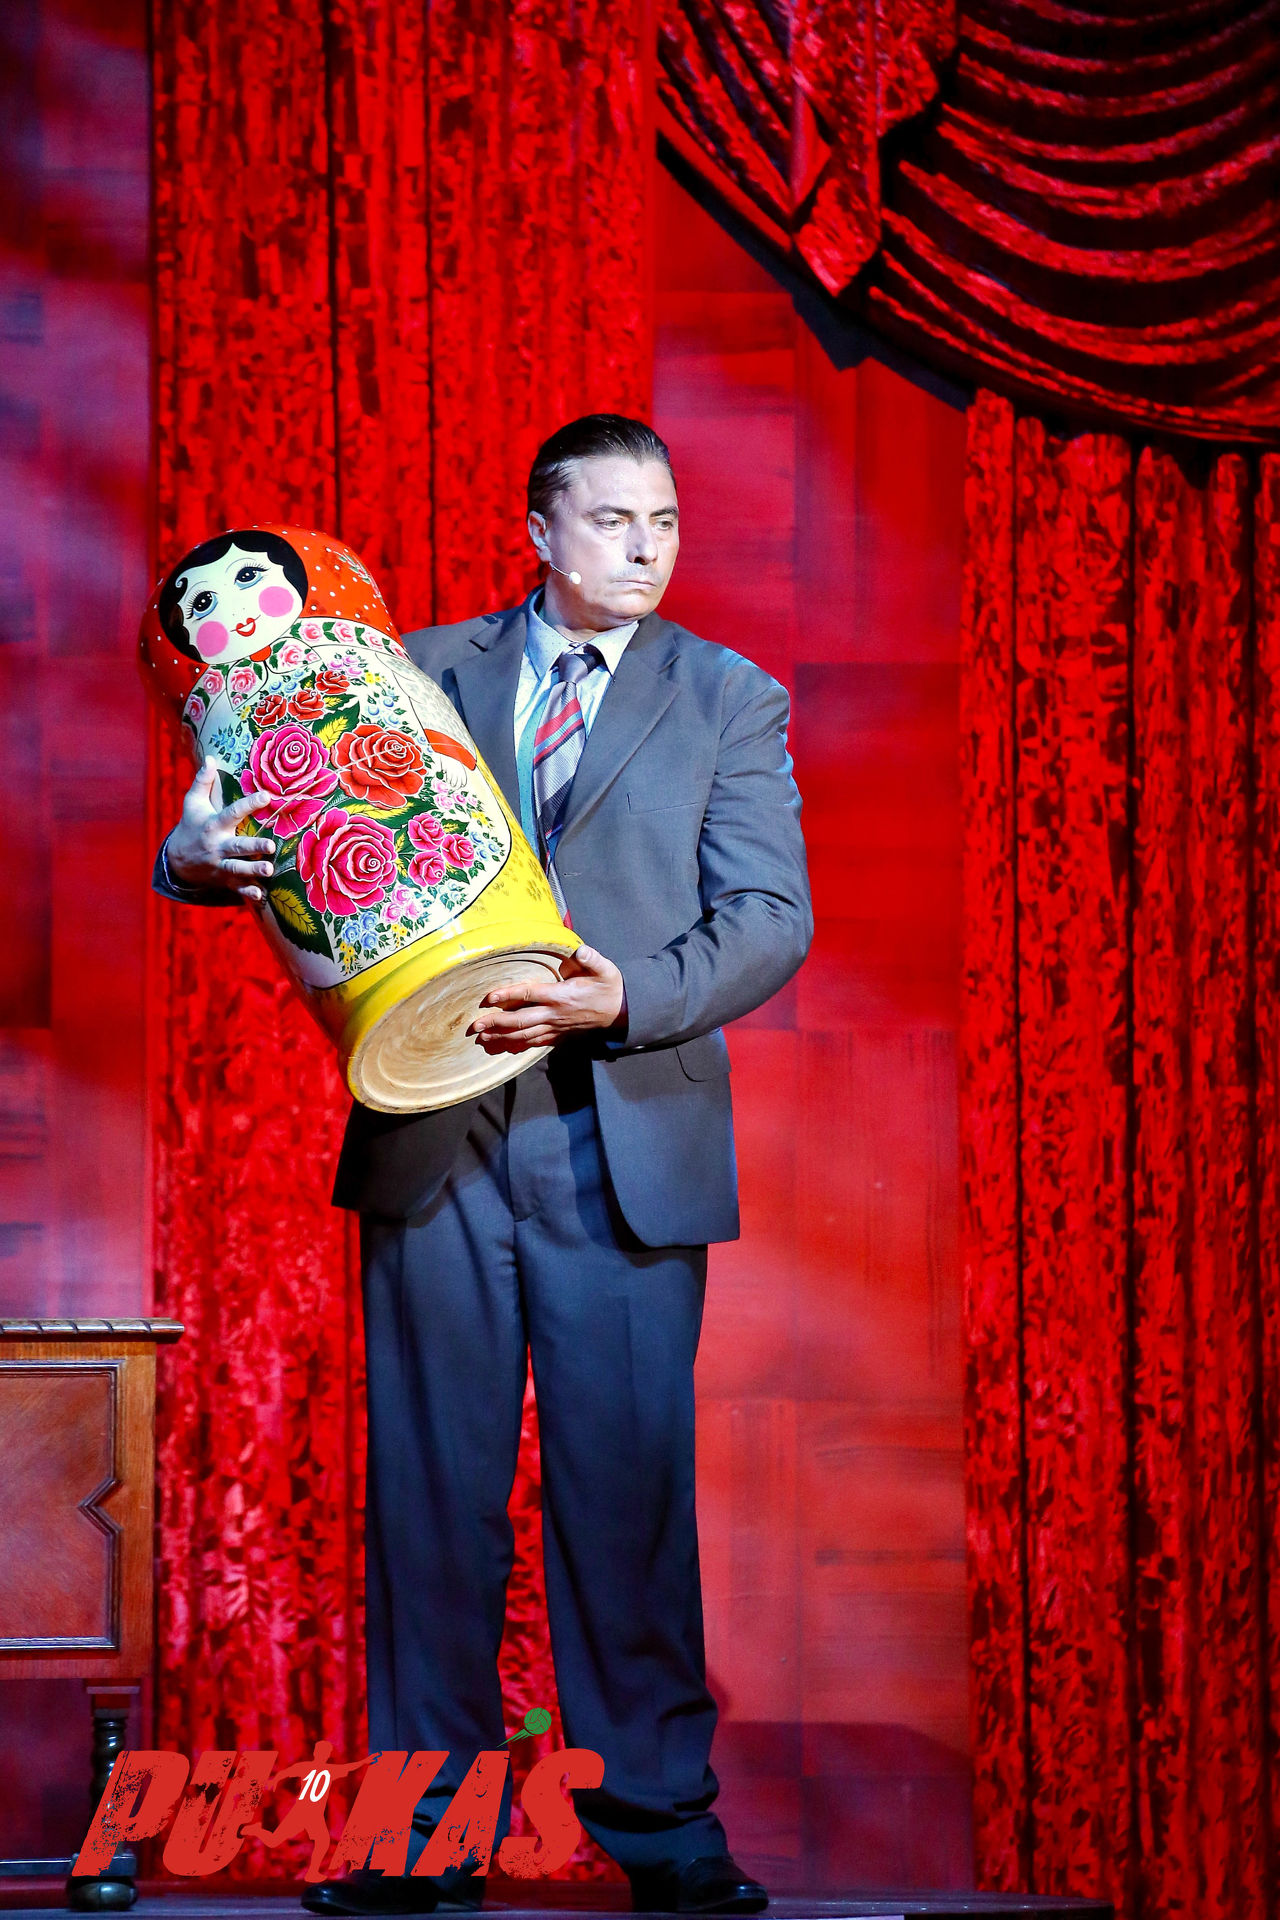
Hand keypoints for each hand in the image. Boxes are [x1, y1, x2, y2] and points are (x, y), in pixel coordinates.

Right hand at [166, 757, 275, 901]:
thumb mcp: (193, 803)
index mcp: (213, 825)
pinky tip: (261, 895)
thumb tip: (211, 757)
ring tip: (269, 869)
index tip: (267, 796)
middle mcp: (217, 846)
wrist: (177, 860)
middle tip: (270, 846)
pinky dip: (248, 893)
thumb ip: (203, 781)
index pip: (232, 812)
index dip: (249, 804)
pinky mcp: (225, 880)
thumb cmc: (191, 825)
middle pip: (237, 847)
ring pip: (238, 869)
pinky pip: (237, 888)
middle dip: (253, 847)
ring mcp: (221, 865)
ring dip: (253, 870)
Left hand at [467, 945, 626, 1053]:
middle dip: (496, 1023)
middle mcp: (555, 1014)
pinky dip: (518, 1045)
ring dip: (502, 1037)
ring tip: (483, 1038)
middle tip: (475, 1026)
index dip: (508, 996)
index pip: (529, 994)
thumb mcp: (606, 969)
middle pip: (520, 1020)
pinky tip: (504, 1046)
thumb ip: (592, 959)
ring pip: (525, 1035)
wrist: (621, 1012)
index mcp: (562, 996)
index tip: (489, 997)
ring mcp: (556, 1027)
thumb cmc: (610, 988)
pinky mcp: (559, 1035)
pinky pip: (536, 1043)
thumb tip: (581, 951)